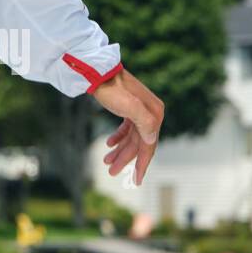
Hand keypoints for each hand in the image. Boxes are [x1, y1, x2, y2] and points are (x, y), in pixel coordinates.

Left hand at [93, 67, 163, 185]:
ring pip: (131, 138)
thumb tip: (152, 141)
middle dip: (125, 159)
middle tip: (112, 171)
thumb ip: (145, 124)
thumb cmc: (112, 89)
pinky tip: (109, 144)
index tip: (136, 181)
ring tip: (106, 161)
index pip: (149, 146)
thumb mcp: (130, 107)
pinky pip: (126, 129)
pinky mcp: (127, 108)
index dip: (142, 164)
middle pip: (139, 143)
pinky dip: (118, 138)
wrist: (97, 71)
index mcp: (154, 114)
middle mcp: (150, 113)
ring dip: (120, 150)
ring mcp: (139, 111)